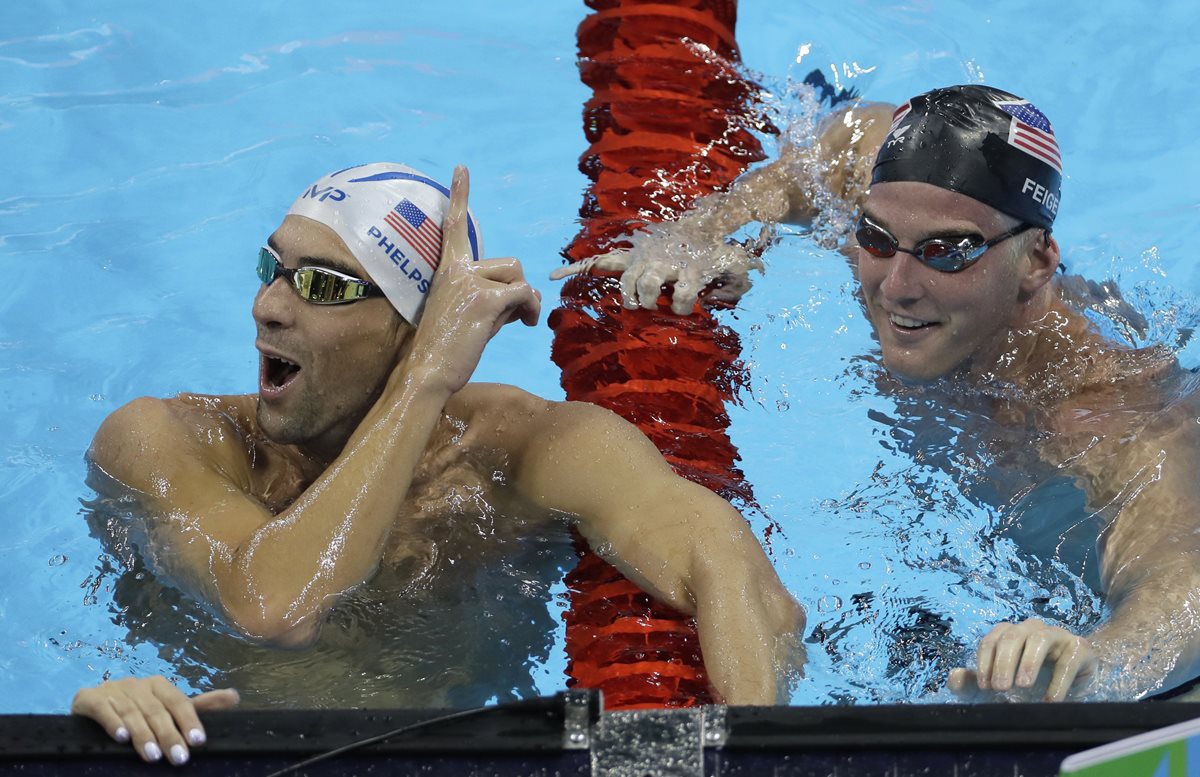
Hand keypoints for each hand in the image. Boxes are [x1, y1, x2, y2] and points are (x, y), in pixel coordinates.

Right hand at [71, 676, 238, 764]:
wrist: (89, 707)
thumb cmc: (135, 710)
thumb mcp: (166, 708)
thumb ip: (198, 706)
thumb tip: (234, 696)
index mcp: (158, 685)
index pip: (179, 702)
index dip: (189, 721)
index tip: (198, 742)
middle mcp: (137, 684)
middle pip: (157, 710)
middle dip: (169, 735)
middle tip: (179, 758)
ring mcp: (112, 689)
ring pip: (132, 712)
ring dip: (143, 735)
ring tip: (153, 756)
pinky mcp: (89, 698)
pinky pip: (103, 710)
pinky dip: (112, 723)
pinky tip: (120, 738)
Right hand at [409, 166, 541, 392]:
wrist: (427, 372)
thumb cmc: (448, 350)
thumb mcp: (470, 315)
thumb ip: (494, 297)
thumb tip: (529, 297)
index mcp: (447, 271)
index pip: (453, 227)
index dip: (459, 196)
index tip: (462, 168)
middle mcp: (456, 270)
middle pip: (509, 264)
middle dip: (516, 289)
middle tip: (508, 316)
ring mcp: (470, 282)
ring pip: (518, 279)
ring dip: (524, 302)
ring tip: (514, 322)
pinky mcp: (485, 299)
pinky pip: (523, 294)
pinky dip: (531, 310)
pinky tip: (526, 325)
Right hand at [550, 222, 768, 314]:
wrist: (701, 225)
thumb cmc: (716, 253)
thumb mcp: (735, 265)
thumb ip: (738, 281)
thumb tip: (732, 292)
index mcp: (687, 267)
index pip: (683, 291)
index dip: (684, 303)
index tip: (684, 307)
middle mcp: (662, 263)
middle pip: (650, 283)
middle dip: (649, 296)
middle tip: (650, 304)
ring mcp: (644, 260)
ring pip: (628, 279)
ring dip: (628, 293)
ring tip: (633, 302)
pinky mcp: (631, 258)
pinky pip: (601, 262)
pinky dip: (577, 269)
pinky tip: (554, 277)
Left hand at [948, 619, 1096, 701]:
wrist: (1076, 680)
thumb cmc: (1032, 679)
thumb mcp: (1001, 682)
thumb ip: (975, 682)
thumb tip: (953, 677)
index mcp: (1009, 633)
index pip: (990, 640)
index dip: (985, 662)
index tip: (985, 687)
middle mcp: (1031, 628)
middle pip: (1011, 636)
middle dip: (1003, 662)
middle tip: (1000, 688)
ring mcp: (1056, 635)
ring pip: (1038, 639)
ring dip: (1028, 662)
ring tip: (1022, 685)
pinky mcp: (1079, 648)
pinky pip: (1067, 660)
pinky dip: (1058, 681)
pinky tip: (1051, 700)